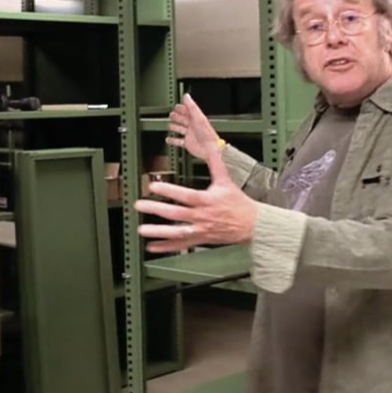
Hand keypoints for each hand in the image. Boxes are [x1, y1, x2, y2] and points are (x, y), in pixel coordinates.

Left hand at [134, 146, 256, 251]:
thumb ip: (215, 162)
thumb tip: (211, 146)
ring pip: (176, 232)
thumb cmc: (238, 202)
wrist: (251, 224)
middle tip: (140, 206)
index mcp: (207, 201)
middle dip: (156, 209)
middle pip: (176, 213)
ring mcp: (200, 230)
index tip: (153, 187)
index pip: (185, 195)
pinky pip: (181, 245)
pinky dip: (166, 246)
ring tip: (142, 230)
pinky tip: (152, 246)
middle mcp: (202, 216)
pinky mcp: (200, 239)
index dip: (169, 191)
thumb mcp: (226, 180)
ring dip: (158, 232)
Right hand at [166, 93, 220, 161]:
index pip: (188, 111)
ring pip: (180, 129)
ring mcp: (190, 135)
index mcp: (196, 118)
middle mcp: (193, 126)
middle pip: (183, 120)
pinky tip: (168, 139)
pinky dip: (173, 140)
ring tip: (170, 125)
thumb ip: (191, 106)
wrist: (210, 148)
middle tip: (172, 114)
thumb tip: (186, 96)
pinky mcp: (187, 143)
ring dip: (175, 127)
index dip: (182, 108)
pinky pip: (178, 141)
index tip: (176, 106)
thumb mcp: (198, 116)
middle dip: (177, 117)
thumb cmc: (206, 133)